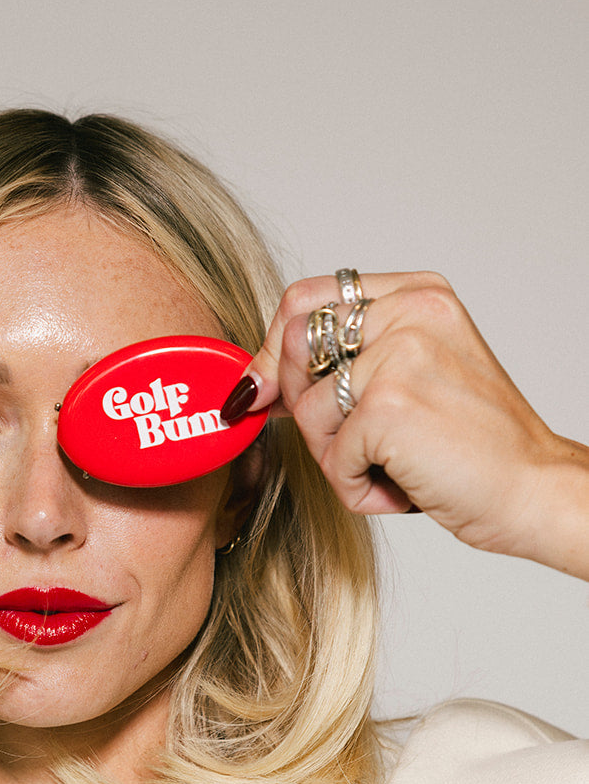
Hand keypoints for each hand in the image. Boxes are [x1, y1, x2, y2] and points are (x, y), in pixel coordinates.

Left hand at [237, 272, 588, 578]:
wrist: (531, 489)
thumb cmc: (473, 445)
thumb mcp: (411, 378)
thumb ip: (343, 362)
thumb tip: (253, 381)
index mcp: (416, 294)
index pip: (305, 299)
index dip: (274, 348)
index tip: (267, 389)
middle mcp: (409, 313)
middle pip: (294, 352)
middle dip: (306, 411)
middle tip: (358, 444)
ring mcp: (398, 357)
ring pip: (308, 413)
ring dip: (340, 459)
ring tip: (396, 465)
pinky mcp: (387, 407)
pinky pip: (332, 458)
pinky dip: (359, 488)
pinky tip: (405, 485)